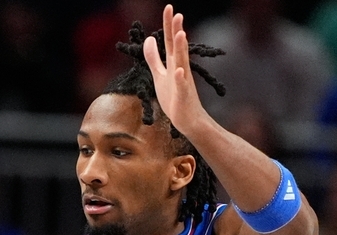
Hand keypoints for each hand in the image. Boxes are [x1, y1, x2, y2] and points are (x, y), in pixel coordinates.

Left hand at [142, 5, 207, 136]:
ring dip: (180, 48)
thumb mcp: (160, 75)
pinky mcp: (183, 96)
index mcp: (173, 63)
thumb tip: (148, 39)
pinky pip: (182, 86)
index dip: (168, 25)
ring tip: (180, 33)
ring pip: (182, 62)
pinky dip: (180, 78)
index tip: (168, 7)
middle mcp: (180, 68)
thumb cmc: (174, 98)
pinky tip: (178, 70)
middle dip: (175, 29)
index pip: (169, 41)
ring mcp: (183, 81)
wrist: (188, 121)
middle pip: (177, 46)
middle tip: (176, 11)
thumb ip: (154, 58)